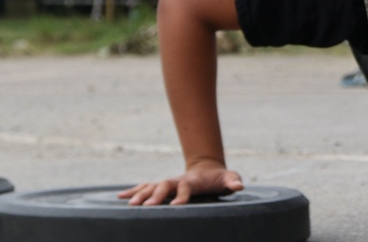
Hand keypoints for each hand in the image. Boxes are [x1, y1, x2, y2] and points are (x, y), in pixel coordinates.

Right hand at [118, 162, 243, 205]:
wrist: (207, 169)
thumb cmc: (219, 178)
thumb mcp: (229, 178)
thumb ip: (234, 181)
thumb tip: (240, 186)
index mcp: (193, 180)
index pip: (187, 187)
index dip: (182, 195)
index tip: (176, 206)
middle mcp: (177, 180)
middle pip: (165, 185)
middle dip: (156, 195)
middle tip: (148, 207)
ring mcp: (168, 182)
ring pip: (151, 186)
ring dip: (140, 194)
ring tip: (130, 205)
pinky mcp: (161, 186)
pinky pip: (144, 187)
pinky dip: (132, 191)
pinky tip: (119, 198)